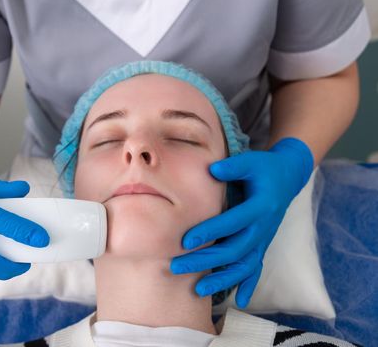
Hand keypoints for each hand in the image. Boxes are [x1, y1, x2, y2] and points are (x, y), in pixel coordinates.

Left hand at [171, 137, 313, 307]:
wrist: (287, 177)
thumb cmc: (264, 168)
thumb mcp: (252, 162)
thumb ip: (233, 166)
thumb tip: (211, 170)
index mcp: (261, 207)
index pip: (232, 223)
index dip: (209, 231)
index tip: (185, 241)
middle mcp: (264, 227)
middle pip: (234, 250)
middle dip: (205, 261)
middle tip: (177, 266)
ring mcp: (264, 239)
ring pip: (244, 265)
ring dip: (222, 280)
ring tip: (198, 290)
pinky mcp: (263, 245)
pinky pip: (256, 268)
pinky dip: (249, 285)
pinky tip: (241, 302)